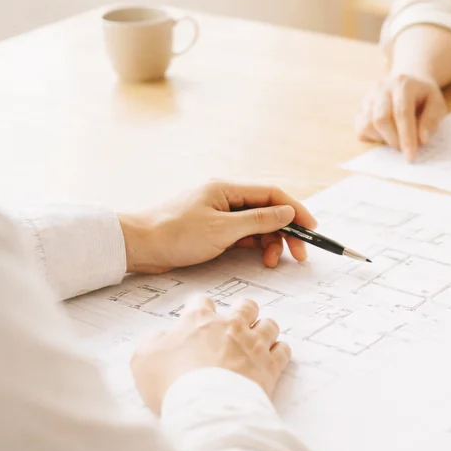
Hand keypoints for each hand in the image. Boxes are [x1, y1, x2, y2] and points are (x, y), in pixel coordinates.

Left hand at [118, 182, 317, 273]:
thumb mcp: (222, 230)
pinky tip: (260, 258)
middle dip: (287, 231)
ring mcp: (218, 213)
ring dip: (271, 242)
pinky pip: (243, 234)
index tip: (312, 229)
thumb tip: (287, 213)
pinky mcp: (212, 229)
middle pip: (267, 210)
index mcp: (227, 189)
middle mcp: (225, 197)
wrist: (139, 246)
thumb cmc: (175, 234)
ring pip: (257, 225)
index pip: (273, 195)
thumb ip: (258, 220)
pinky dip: (255, 246)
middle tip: (299, 254)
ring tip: (273, 262)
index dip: (296, 211)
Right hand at [131, 296, 291, 411]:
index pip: (202, 301)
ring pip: (269, 325)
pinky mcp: (271, 365)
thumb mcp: (143, 359)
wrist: (205, 407)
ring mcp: (254, 344)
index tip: (199, 318)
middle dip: (243, 312)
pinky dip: (279, 352)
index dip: (201, 309)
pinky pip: (284, 350)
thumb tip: (162, 337)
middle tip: (237, 325)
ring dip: (264, 330)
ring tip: (258, 341)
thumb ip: (153, 342)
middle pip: (246, 306)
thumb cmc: (172, 383)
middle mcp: (230, 326)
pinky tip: (272, 358)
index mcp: (199, 320)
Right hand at [356, 72, 446, 161]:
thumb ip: (432, 120)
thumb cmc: (424, 97)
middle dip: (394, 140)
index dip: (406, 137)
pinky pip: (361, 128)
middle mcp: (382, 87)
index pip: (402, 112)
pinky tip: (386, 134)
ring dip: (384, 139)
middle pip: (381, 119)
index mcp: (403, 84)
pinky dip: (374, 138)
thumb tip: (422, 139)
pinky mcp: (360, 107)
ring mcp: (369, 96)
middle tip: (405, 148)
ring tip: (397, 138)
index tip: (411, 156)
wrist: (407, 82)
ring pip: (368, 125)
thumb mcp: (437, 104)